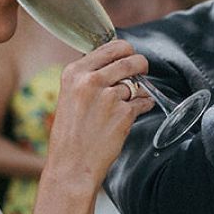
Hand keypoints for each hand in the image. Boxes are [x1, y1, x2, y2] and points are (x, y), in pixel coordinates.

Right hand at [43, 40, 154, 186]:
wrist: (71, 166)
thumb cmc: (69, 136)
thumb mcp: (69, 97)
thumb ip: (87, 78)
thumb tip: (113, 63)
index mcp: (74, 73)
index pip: (110, 47)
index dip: (125, 50)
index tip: (129, 55)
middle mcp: (90, 81)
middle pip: (130, 59)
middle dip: (140, 64)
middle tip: (141, 70)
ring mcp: (109, 97)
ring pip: (137, 83)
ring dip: (140, 90)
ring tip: (130, 101)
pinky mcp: (124, 114)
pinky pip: (144, 101)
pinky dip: (144, 105)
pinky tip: (136, 111)